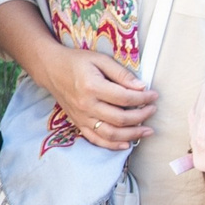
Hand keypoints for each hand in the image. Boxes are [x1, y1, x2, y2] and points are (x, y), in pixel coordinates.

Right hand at [34, 45, 156, 150]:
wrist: (51, 69)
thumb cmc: (76, 62)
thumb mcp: (100, 60)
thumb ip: (121, 73)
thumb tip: (141, 87)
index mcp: (92, 86)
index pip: (124, 98)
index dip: (143, 98)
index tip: (153, 95)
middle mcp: (86, 105)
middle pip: (120, 118)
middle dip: (141, 116)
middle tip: (152, 110)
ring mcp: (81, 117)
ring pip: (110, 133)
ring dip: (131, 135)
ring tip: (146, 131)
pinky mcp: (78, 123)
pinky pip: (96, 139)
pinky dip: (112, 145)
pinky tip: (126, 144)